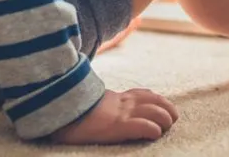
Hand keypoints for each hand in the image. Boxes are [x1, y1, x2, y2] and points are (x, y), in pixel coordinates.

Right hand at [51, 89, 178, 144]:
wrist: (58, 109)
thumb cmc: (70, 111)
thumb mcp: (90, 104)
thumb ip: (101, 104)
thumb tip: (100, 108)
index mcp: (116, 98)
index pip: (144, 94)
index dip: (158, 101)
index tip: (163, 109)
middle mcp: (122, 103)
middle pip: (156, 100)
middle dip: (169, 110)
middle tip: (171, 121)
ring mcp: (121, 114)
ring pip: (155, 112)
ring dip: (165, 120)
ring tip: (165, 128)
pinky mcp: (118, 127)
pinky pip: (143, 127)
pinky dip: (153, 130)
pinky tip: (154, 134)